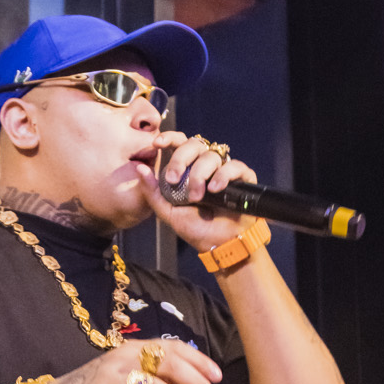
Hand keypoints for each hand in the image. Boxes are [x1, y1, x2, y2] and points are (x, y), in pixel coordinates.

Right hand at [42, 338, 220, 383]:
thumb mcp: (127, 379)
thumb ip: (155, 377)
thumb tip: (190, 382)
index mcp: (132, 349)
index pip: (171, 348)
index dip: (198, 360)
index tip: (217, 376)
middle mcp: (122, 359)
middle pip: (167, 364)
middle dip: (195, 382)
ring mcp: (111, 379)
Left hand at [134, 133, 260, 253]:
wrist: (221, 245)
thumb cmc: (197, 229)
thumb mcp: (168, 212)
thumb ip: (153, 192)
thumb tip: (139, 168)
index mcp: (189, 170)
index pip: (180, 144)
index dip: (169, 138)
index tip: (157, 143)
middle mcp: (206, 166)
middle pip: (194, 145)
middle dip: (180, 160)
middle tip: (173, 180)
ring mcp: (224, 170)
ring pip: (211, 156)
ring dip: (199, 175)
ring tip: (197, 197)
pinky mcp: (243, 178)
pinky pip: (234, 165)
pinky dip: (223, 175)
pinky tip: (215, 190)